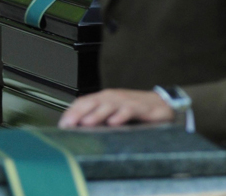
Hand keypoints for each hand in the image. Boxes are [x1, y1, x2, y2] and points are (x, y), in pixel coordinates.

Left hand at [59, 89, 174, 128]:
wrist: (163, 104)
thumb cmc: (136, 110)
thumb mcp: (114, 112)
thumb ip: (98, 118)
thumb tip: (77, 129)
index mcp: (105, 98)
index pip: (83, 101)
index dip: (71, 112)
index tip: (62, 125)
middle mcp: (114, 97)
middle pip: (93, 102)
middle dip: (79, 112)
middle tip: (69, 124)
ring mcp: (127, 101)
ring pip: (109, 105)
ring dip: (97, 114)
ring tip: (87, 123)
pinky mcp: (141, 107)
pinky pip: (129, 110)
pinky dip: (121, 115)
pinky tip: (114, 122)